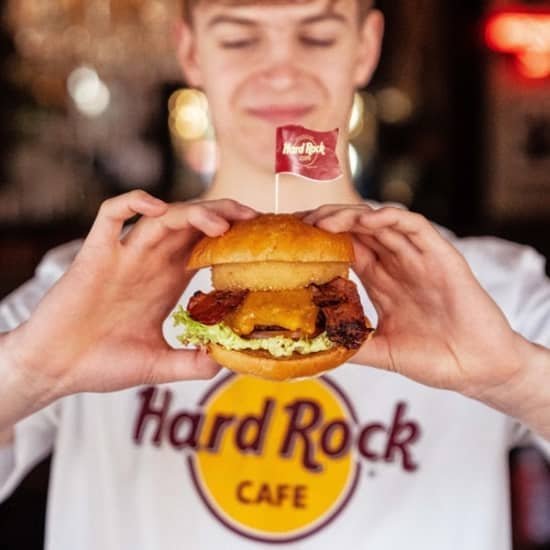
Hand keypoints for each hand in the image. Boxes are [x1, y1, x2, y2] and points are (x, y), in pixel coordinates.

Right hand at [5, 191, 256, 404]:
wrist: (55, 370)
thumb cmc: (102, 365)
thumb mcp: (157, 365)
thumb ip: (190, 363)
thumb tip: (223, 360)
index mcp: (166, 281)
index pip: (205, 246)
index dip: (233, 237)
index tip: (260, 237)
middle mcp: (149, 262)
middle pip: (191, 224)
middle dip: (223, 215)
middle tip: (254, 219)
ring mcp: (123, 256)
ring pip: (162, 217)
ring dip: (192, 213)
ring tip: (220, 224)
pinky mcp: (94, 255)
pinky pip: (109, 216)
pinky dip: (131, 204)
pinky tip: (155, 208)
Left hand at [302, 204, 525, 396]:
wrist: (480, 369)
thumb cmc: (436, 359)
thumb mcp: (384, 351)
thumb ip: (353, 346)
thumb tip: (315, 350)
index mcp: (381, 280)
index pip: (345, 247)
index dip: (319, 239)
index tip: (291, 238)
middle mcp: (397, 264)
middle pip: (357, 229)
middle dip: (327, 221)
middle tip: (299, 225)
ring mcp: (419, 258)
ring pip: (380, 223)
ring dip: (350, 216)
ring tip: (322, 221)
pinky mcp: (442, 257)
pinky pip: (415, 227)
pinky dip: (390, 219)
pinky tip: (367, 221)